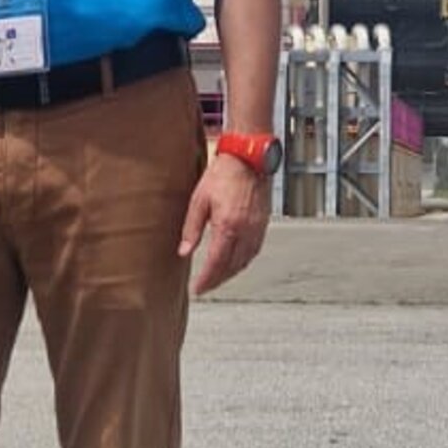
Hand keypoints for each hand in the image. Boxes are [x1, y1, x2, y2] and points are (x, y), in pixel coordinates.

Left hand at [179, 148, 270, 296]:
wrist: (248, 158)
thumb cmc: (224, 174)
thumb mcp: (199, 200)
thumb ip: (192, 228)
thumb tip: (184, 251)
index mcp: (228, 226)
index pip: (217, 263)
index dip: (206, 280)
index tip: (198, 289)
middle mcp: (246, 231)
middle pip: (232, 267)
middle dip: (218, 280)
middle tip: (205, 287)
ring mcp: (257, 229)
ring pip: (245, 261)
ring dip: (230, 273)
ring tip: (217, 278)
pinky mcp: (263, 224)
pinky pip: (254, 251)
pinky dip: (243, 261)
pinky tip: (235, 262)